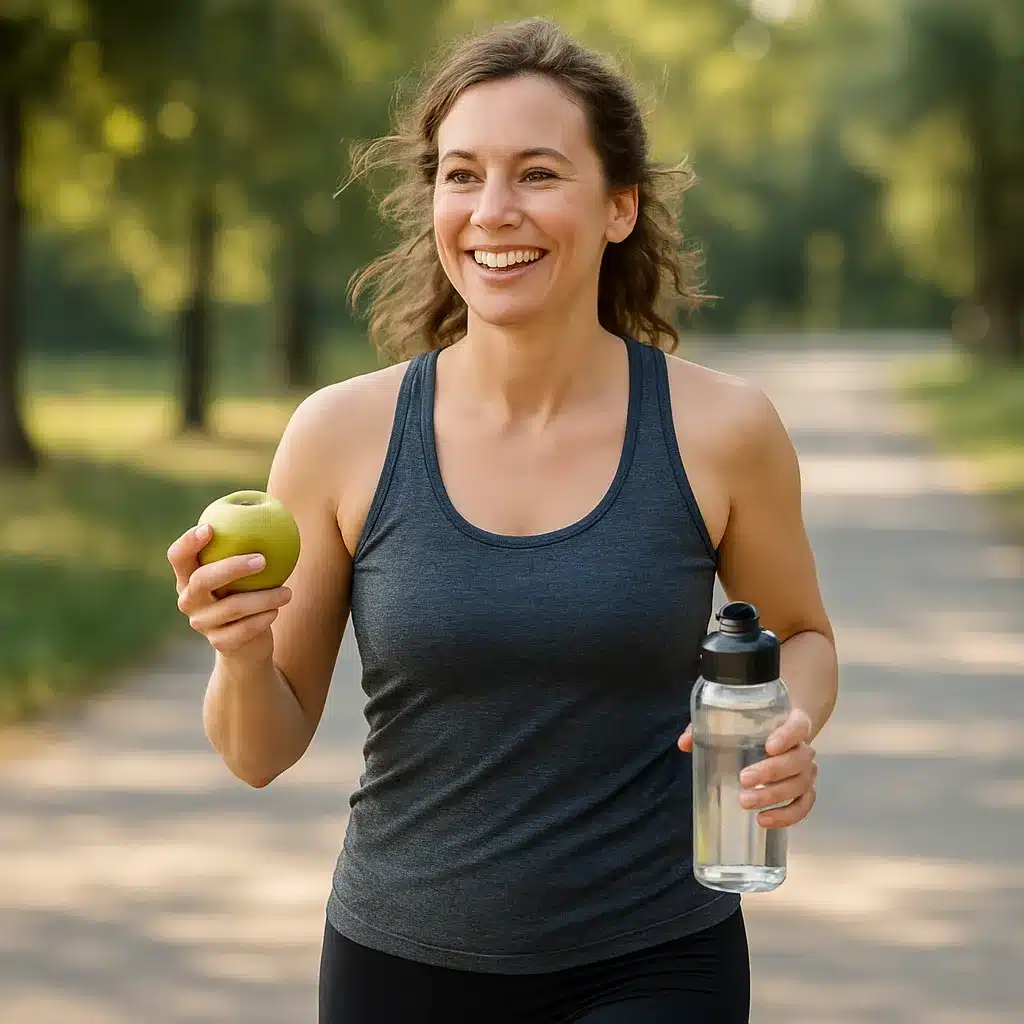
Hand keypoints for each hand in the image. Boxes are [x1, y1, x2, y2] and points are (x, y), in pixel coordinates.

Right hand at [167, 522, 292, 663]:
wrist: (247, 644)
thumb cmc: (248, 594)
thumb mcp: (246, 572)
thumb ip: (250, 545)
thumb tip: (273, 508)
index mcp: (189, 577)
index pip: (178, 557)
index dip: (188, 542)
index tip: (211, 528)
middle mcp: (189, 600)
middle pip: (203, 580)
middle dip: (232, 567)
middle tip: (262, 559)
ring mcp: (201, 623)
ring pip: (233, 607)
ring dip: (264, 597)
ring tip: (288, 591)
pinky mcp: (219, 643)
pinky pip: (244, 629)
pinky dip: (264, 618)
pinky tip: (278, 610)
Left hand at [677, 708, 817, 828]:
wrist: (782, 735)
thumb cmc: (757, 727)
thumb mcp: (735, 720)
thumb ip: (708, 727)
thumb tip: (684, 743)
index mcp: (793, 723)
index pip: (798, 726)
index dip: (788, 736)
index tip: (769, 746)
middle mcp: (804, 748)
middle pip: (798, 760)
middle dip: (772, 771)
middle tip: (744, 779)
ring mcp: (807, 771)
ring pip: (800, 785)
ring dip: (774, 796)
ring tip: (746, 803)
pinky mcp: (805, 791)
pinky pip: (803, 806)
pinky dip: (787, 816)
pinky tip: (764, 820)